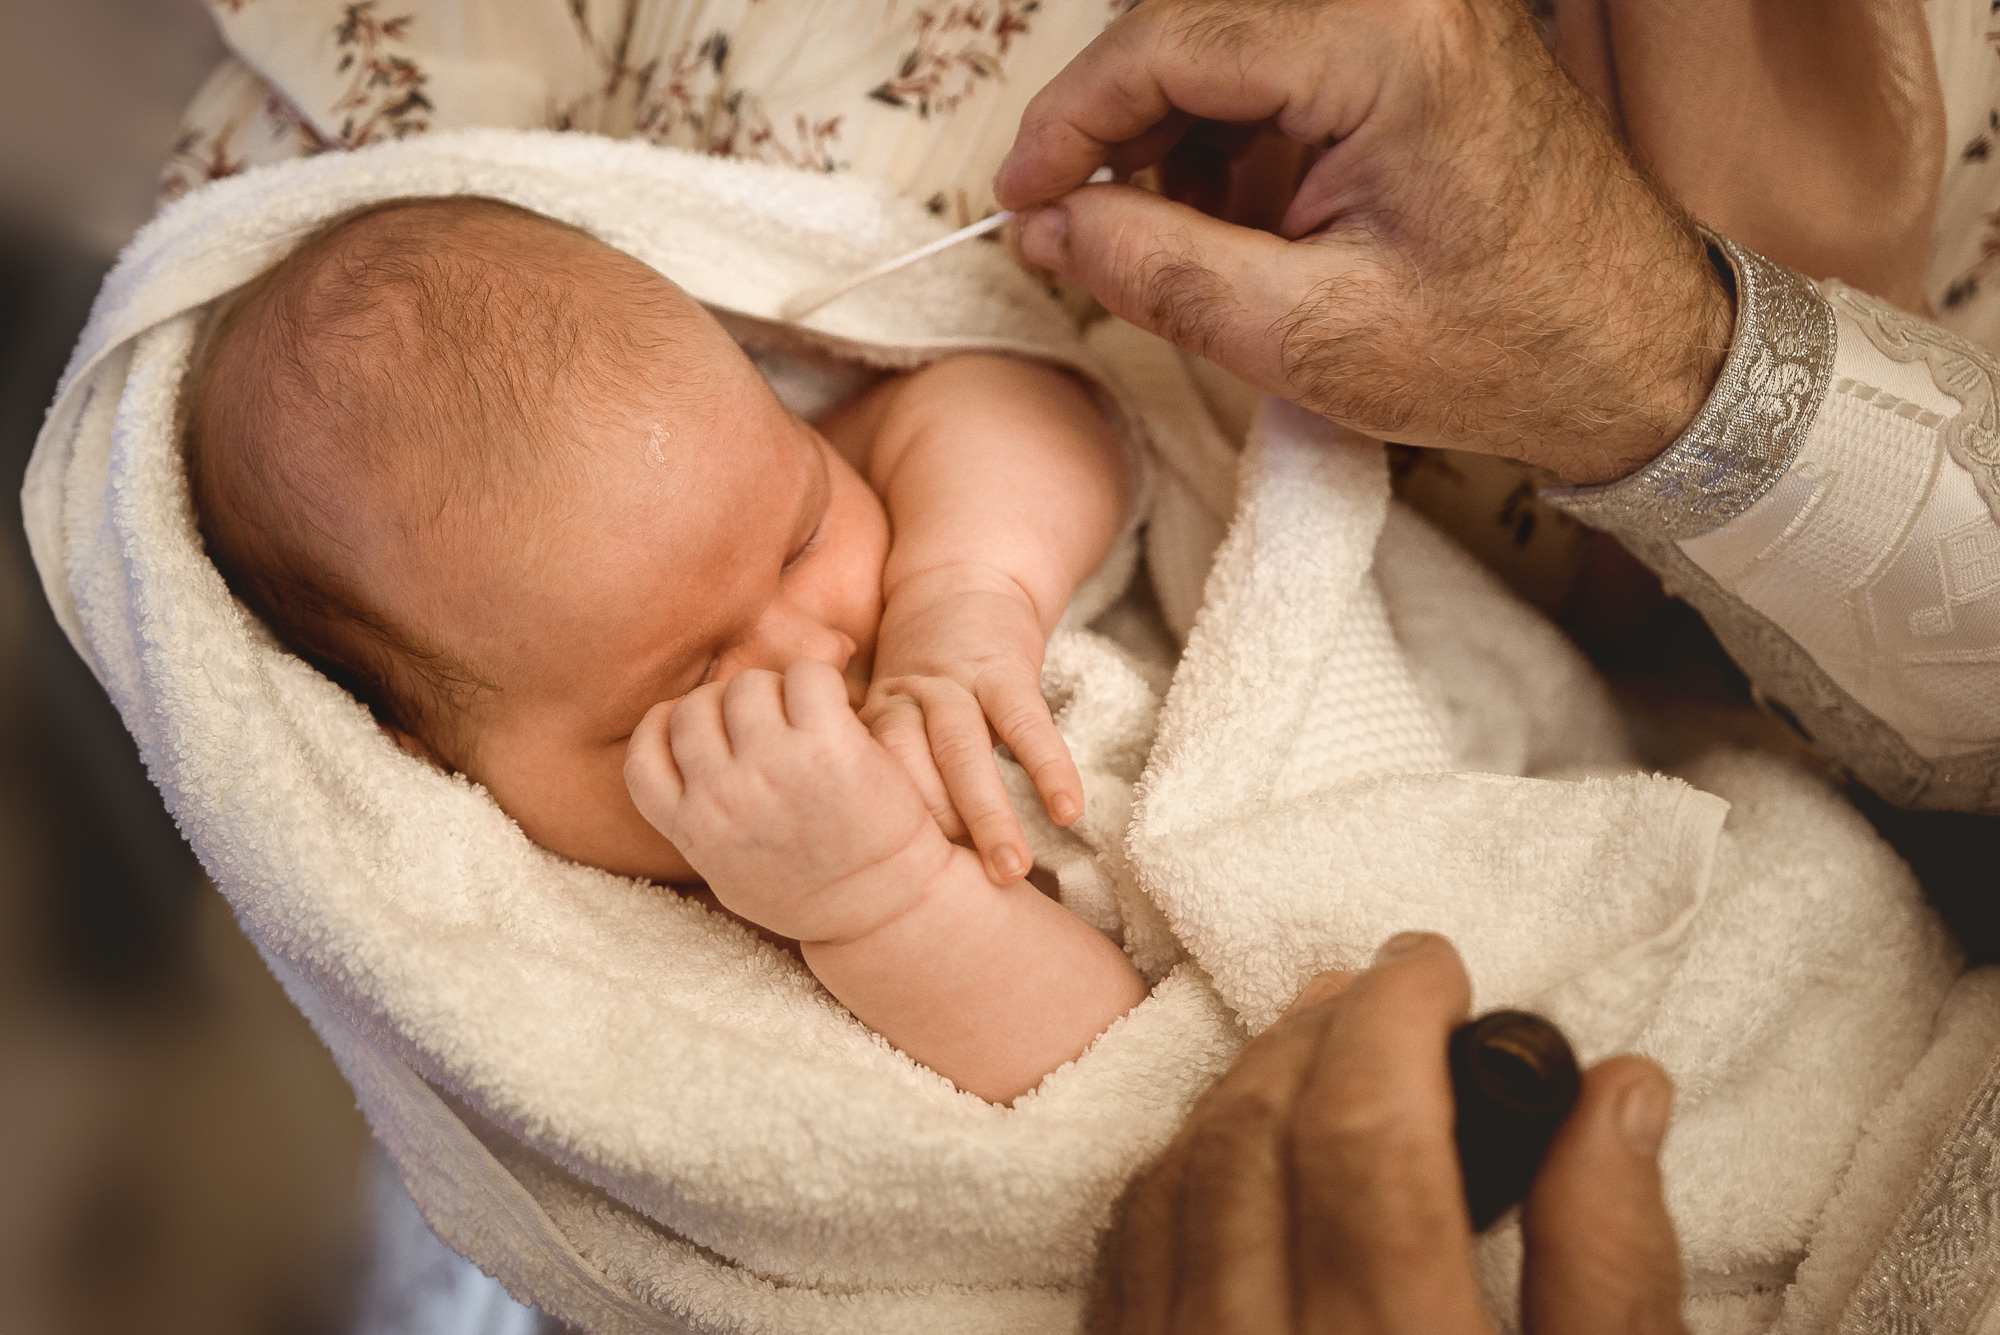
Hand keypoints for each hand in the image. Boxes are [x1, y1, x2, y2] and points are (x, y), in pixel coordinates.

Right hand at [623, 660, 950, 944]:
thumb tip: (685, 762)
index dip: (666, 729)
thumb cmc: (809, 891)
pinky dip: (818, 680)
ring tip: (803, 719)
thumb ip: (699, 820)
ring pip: (747, 685)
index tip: (697, 729)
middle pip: (695, 708)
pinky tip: (834, 708)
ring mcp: (774, 767)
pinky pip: (806, 676)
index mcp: (694, 829)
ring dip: (774, 692)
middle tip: (767, 723)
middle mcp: (724, 795)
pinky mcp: (828, 746)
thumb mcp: (729, 871)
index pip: (643, 755)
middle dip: (727, 707)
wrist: (885, 909)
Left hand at [864, 566, 1084, 885]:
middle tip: (946, 902)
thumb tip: (864, 870)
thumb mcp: (882, 715)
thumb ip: (878, 776)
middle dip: (930, 841)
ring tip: (1013, 872)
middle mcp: (906, 703)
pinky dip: (1049, 765)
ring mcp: (955, 683)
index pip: (869, 792)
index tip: (894, 902)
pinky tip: (1069, 808)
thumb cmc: (924, 674)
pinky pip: (1028, 721)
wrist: (961, 581)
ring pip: (965, 753)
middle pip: (911, 776)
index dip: (885, 844)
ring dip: (989, 815)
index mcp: (872, 723)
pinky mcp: (1005, 668)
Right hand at [995, 0, 1732, 484]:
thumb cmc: (1505, 351)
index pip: (1167, 41)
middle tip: (1074, 226)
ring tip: (1167, 241)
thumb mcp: (1307, 336)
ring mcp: (1417, 12)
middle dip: (1116, 128)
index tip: (1018, 199)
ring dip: (1172, 135)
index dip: (1068, 122)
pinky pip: (1282, 64)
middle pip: (1190, 25)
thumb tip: (1049, 226)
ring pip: (1227, 42)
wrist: (1644, 357)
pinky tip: (1230, 219)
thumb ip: (1159, 269)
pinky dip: (1231, 135)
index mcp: (1383, 43)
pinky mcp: (1420, 43)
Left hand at [1095, 933, 1684, 1334]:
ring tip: (1319, 1044)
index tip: (1435, 967)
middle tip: (1386, 990)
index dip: (1397, 1020)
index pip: (1366, 1137)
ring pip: (1175, 1182)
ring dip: (1245, 1088)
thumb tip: (1619, 1090)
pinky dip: (1180, 1173)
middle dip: (1319, 1032)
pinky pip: (1125, 1253)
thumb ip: (1613, 1266)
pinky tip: (1237, 1149)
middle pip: (1256, 1138)